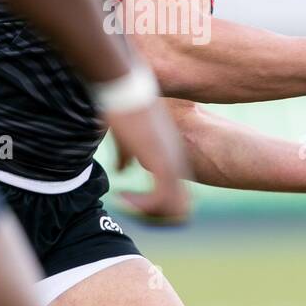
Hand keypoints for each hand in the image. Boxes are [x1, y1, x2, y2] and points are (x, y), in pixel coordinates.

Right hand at [106, 101, 191, 223]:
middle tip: (132, 209)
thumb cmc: (124, 107)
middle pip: (181, 208)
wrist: (126, 88)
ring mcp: (172, 163)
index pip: (179, 196)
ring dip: (149, 213)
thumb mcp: (127, 137)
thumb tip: (123, 171)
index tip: (133, 200)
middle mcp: (177, 162)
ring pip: (175, 208)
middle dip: (157, 216)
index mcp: (171, 156)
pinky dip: (141, 205)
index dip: (157, 207)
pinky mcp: (162, 163)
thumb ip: (128, 155)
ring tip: (126, 203)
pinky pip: (160, 199)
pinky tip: (123, 196)